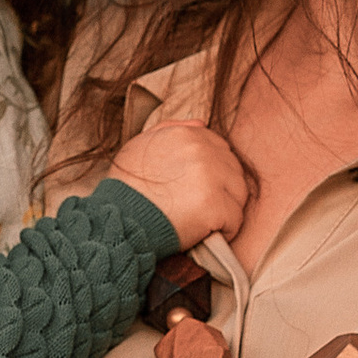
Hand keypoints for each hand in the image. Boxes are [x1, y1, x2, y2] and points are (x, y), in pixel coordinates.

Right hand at [110, 115, 249, 248]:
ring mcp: (211, 178)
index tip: (200, 190)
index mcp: (186, 135)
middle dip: (223, 191)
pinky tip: (207, 234)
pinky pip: (235, 219)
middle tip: (204, 209)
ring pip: (239, 194)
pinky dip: (225, 231)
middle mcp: (202, 151)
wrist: (119, 220)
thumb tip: (201, 124)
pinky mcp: (216, 206)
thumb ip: (169, 130)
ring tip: (207, 222)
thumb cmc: (126, 189)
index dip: (214, 172)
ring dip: (227, 209)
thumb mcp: (140, 146)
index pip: (219, 149)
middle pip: (233, 170)